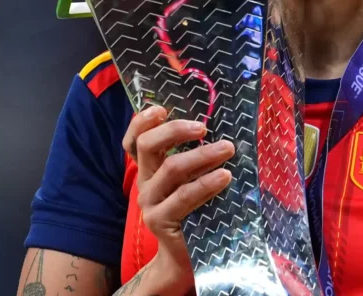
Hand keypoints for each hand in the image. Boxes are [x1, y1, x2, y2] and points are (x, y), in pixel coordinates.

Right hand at [121, 106, 234, 293]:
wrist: (186, 254)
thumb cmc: (196, 209)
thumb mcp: (193, 178)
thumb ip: (196, 157)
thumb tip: (223, 127)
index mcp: (150, 168)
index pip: (134, 140)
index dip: (142, 121)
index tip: (162, 108)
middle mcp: (145, 181)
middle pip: (148, 146)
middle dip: (175, 130)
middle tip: (203, 126)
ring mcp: (150, 202)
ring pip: (171, 168)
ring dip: (202, 154)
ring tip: (227, 149)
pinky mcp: (160, 221)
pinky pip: (184, 196)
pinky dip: (206, 183)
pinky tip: (224, 176)